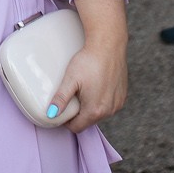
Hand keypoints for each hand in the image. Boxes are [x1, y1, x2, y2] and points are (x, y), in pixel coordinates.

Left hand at [49, 0, 127, 131]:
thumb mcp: (70, 79)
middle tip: (71, 97)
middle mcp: (109, 111)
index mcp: (95, 110)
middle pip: (88, 121)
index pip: (77, 127)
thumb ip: (60, 99)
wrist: (109, 45)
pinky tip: (95, 87)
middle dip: (78, 113)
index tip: (61, 110)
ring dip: (90, 107)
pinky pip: (108, 105)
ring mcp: (117, 103)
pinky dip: (101, 100)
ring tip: (82, 90)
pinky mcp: (122, 95)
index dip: (66, 121)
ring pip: (99, 113)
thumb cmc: (89, 61)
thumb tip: (50, 114)